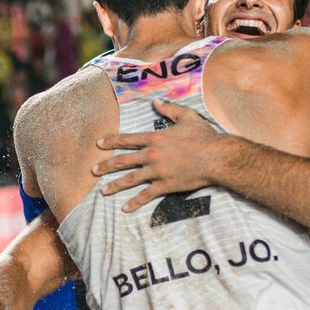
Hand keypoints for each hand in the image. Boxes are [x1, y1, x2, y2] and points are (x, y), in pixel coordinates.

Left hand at [92, 98, 223, 211]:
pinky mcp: (166, 185)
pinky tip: (125, 208)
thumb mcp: (187, 117)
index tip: (99, 144)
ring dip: (115, 186)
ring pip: (131, 179)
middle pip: (123, 161)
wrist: (217, 157)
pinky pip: (147, 195)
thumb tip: (155, 101)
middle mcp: (152, 155)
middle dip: (106, 166)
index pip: (127, 139)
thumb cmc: (204, 136)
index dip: (111, 141)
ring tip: (103, 192)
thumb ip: (169, 109)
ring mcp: (158, 172)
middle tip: (93, 170)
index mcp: (155, 138)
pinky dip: (135, 202)